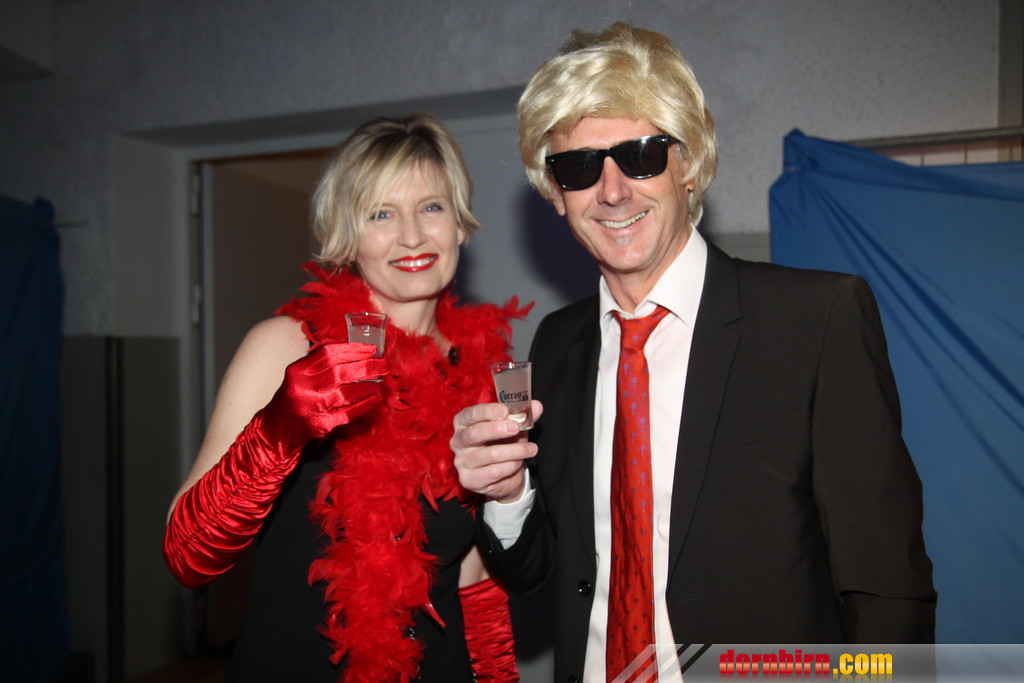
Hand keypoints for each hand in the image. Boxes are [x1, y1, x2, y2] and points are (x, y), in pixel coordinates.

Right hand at [261, 342, 388, 445]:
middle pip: (341, 372)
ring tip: (380, 382)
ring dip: (368, 387)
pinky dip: (364, 405)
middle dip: (367, 367)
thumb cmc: (294, 397)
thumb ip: (321, 363)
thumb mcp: (300, 375)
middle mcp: (303, 388)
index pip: (329, 354)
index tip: (372, 349)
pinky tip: (375, 399)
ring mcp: (311, 408)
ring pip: (347, 394)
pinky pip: (348, 413)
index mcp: (298, 371)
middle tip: (385, 365)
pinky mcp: (320, 425)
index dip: (353, 349)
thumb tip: (356, 352)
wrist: (275, 429)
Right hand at [451, 400, 542, 502]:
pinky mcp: (468, 479)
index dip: (487, 411)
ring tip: (531, 449)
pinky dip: (510, 466)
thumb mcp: (514, 427)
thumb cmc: (504, 443)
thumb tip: (537, 406)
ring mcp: (461, 462)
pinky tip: (519, 463)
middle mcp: (458, 441)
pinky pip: (493, 472)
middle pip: (474, 434)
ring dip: (514, 450)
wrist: (504, 475)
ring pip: (489, 454)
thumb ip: (523, 416)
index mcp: (463, 423)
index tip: (505, 410)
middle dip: (496, 429)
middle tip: (516, 427)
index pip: (471, 414)